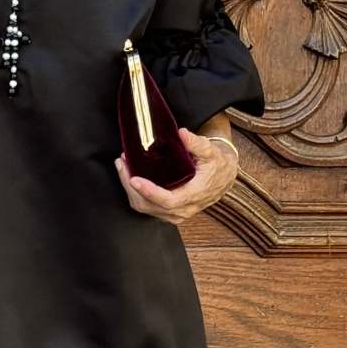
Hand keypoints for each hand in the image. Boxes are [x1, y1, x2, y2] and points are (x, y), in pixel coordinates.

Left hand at [114, 128, 237, 225]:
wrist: (223, 177)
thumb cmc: (216, 164)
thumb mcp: (210, 151)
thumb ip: (197, 143)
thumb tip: (182, 133)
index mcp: (193, 195)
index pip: (167, 200)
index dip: (149, 191)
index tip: (134, 178)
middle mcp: (182, 209)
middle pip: (149, 205)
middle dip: (130, 186)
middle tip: (122, 164)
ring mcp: (175, 214)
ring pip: (144, 208)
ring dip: (130, 190)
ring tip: (123, 167)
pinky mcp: (169, 212)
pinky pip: (147, 207)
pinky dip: (135, 194)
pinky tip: (130, 177)